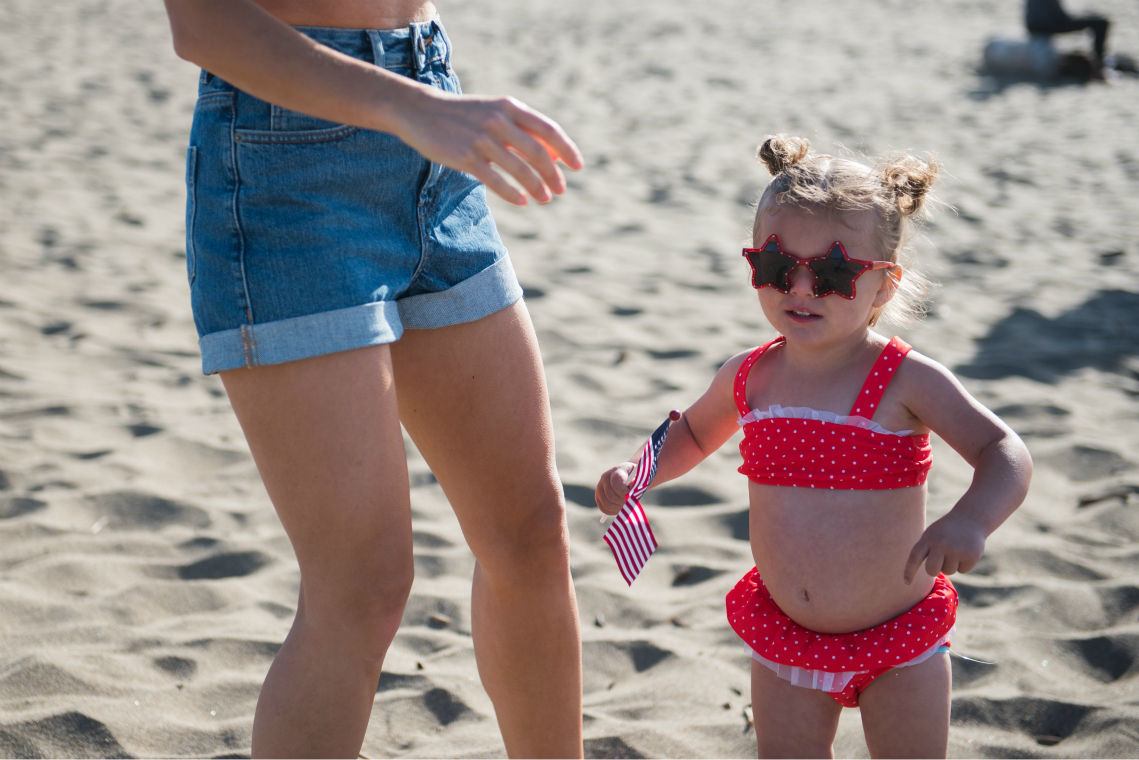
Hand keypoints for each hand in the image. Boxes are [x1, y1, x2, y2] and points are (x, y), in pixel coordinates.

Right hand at [392, 88, 582, 205]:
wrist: (420, 111)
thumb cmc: (465, 116)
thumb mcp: (495, 112)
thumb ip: (522, 130)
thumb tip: (554, 155)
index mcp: (510, 107)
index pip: (548, 129)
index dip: (567, 149)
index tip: (577, 167)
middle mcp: (498, 121)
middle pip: (538, 152)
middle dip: (553, 174)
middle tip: (561, 190)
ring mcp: (482, 139)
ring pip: (519, 169)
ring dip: (537, 187)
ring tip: (546, 199)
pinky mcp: (466, 157)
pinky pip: (495, 180)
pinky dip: (512, 193)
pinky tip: (523, 202)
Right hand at [595, 463, 635, 516]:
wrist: (628, 476)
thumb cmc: (635, 477)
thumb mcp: (639, 476)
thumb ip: (636, 480)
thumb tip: (631, 483)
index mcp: (615, 471)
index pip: (616, 485)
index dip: (625, 493)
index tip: (632, 496)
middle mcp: (604, 478)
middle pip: (611, 496)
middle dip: (622, 502)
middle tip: (630, 502)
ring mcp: (599, 488)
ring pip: (607, 504)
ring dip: (618, 508)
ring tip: (626, 505)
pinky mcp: (598, 497)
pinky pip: (603, 509)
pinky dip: (613, 512)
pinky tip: (620, 509)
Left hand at [903, 511, 986, 583]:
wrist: (971, 518)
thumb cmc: (947, 529)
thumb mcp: (932, 534)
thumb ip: (925, 549)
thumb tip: (925, 572)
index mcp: (928, 538)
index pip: (915, 557)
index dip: (909, 571)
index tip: (906, 583)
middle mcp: (941, 544)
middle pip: (931, 571)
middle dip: (934, 570)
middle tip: (941, 560)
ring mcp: (956, 550)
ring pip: (948, 572)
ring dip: (951, 565)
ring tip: (956, 549)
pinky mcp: (970, 556)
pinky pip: (962, 571)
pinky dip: (964, 564)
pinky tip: (966, 551)